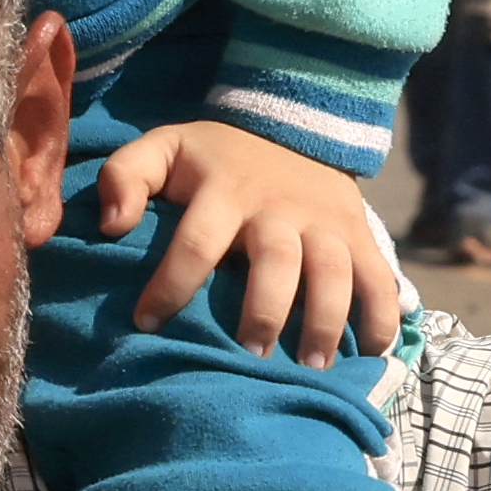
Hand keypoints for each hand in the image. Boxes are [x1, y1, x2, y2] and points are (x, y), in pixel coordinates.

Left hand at [91, 119, 409, 362]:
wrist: (295, 123)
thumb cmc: (216, 156)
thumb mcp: (165, 147)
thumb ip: (126, 176)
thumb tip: (109, 225)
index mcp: (225, 190)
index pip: (196, 242)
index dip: (171, 286)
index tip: (147, 325)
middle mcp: (279, 209)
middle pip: (277, 262)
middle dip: (264, 312)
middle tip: (250, 357)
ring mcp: (324, 223)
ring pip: (333, 272)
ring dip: (326, 321)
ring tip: (312, 367)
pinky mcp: (359, 234)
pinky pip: (379, 276)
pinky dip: (381, 314)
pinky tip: (374, 351)